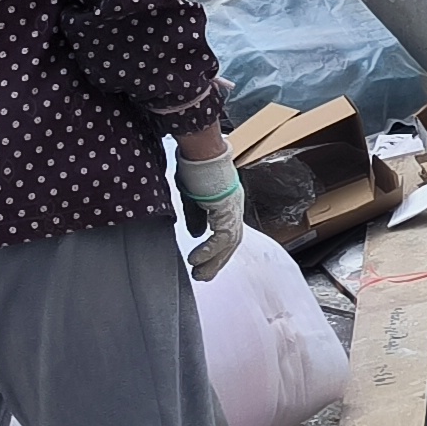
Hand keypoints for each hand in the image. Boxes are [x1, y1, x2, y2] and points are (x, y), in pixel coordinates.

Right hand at [180, 148, 246, 280]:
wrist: (201, 149)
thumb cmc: (195, 166)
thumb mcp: (192, 196)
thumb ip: (197, 217)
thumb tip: (197, 236)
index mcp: (228, 202)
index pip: (227, 232)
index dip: (218, 250)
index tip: (207, 263)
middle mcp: (234, 206)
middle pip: (231, 241)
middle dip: (217, 261)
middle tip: (203, 276)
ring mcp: (233, 207)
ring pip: (229, 243)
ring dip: (213, 261)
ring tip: (199, 274)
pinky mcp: (227, 208)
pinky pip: (221, 237)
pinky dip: (209, 250)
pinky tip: (196, 259)